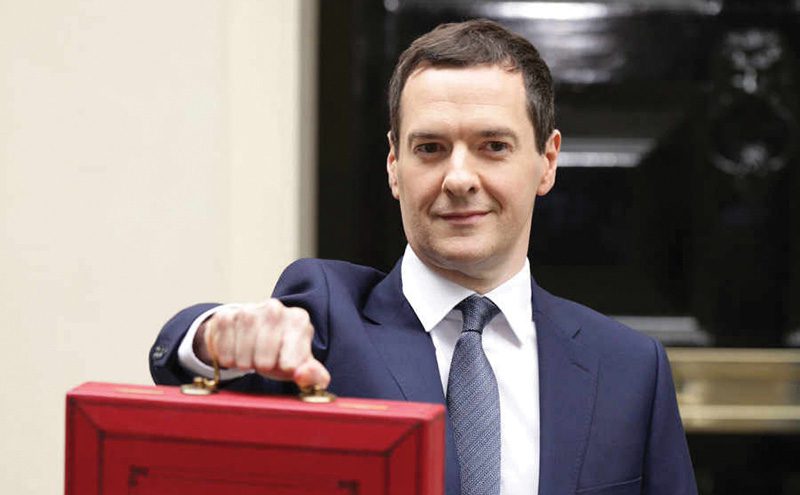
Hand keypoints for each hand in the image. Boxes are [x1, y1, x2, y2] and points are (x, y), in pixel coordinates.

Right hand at [193, 299, 329, 388]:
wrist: (253, 337)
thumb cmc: (282, 353)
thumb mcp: (300, 365)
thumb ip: (313, 375)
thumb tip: (303, 375)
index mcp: (298, 320)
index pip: (292, 355)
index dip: (286, 367)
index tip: (284, 366)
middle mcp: (275, 309)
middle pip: (265, 354)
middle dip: (263, 365)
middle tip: (264, 364)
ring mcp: (249, 309)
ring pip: (243, 349)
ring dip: (244, 362)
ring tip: (250, 360)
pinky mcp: (226, 315)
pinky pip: (223, 344)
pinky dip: (227, 356)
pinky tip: (235, 353)